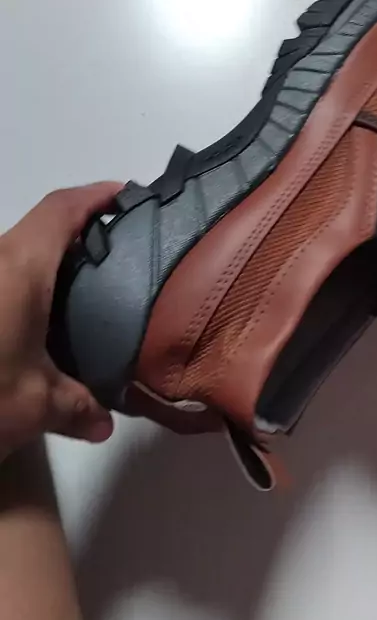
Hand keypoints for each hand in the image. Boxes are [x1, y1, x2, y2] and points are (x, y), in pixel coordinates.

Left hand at [0, 183, 121, 459]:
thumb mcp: (32, 406)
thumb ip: (75, 406)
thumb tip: (103, 424)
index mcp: (19, 265)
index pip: (62, 208)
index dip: (95, 195)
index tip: (123, 196)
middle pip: (36, 229)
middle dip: (72, 237)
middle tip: (109, 261)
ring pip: (9, 255)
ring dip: (39, 267)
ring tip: (70, 298)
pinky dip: (16, 286)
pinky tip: (23, 324)